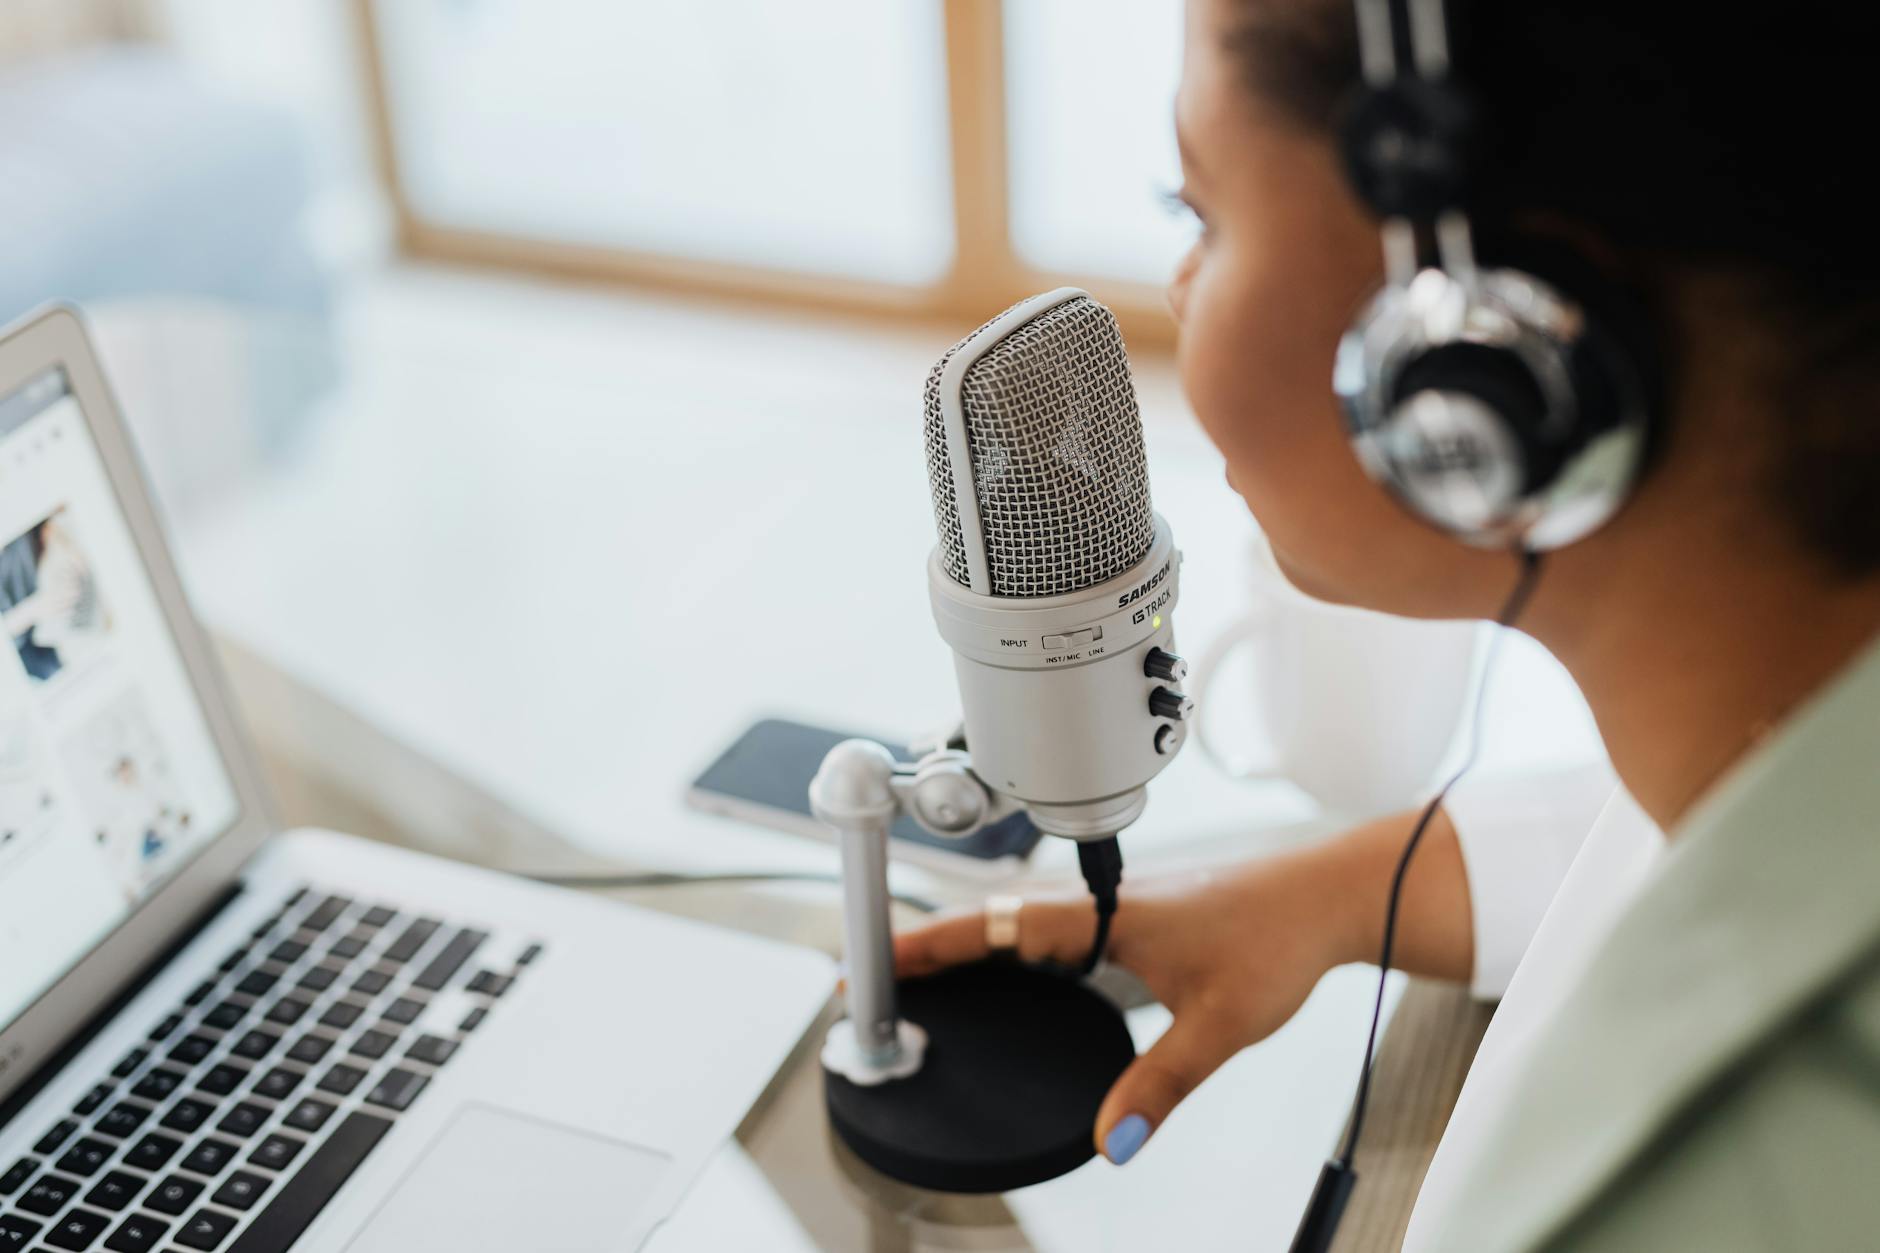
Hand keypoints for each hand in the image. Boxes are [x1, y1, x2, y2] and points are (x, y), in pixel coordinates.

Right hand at [893, 856, 1357, 1165]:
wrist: (1327, 897)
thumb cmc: (1279, 936)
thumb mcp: (1219, 1022)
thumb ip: (1160, 1084)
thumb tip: (1112, 1138)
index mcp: (1106, 914)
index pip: (998, 925)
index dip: (934, 944)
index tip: (881, 958)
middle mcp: (1101, 903)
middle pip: (994, 920)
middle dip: (931, 947)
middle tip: (874, 975)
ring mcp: (1116, 907)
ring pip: (1021, 923)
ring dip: (969, 945)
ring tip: (919, 976)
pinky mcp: (1135, 918)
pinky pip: (1051, 931)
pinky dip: (1012, 949)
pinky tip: (1008, 975)